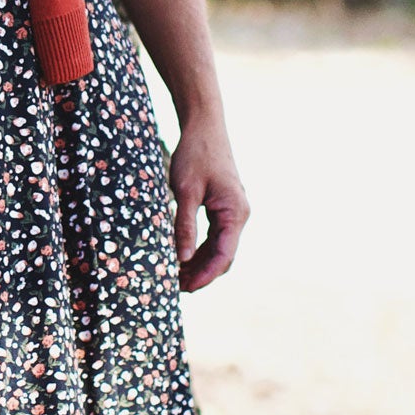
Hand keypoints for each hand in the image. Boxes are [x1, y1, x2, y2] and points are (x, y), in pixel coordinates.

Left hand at [168, 114, 249, 291]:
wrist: (204, 126)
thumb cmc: (195, 154)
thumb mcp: (184, 191)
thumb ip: (184, 225)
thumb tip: (181, 259)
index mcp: (234, 212)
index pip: (223, 255)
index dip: (204, 275)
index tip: (185, 288)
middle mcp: (239, 215)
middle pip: (223, 256)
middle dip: (202, 274)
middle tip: (175, 287)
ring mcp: (233, 211)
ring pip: (219, 248)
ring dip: (200, 263)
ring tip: (176, 276)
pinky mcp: (224, 207)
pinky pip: (215, 236)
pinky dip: (200, 249)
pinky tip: (182, 257)